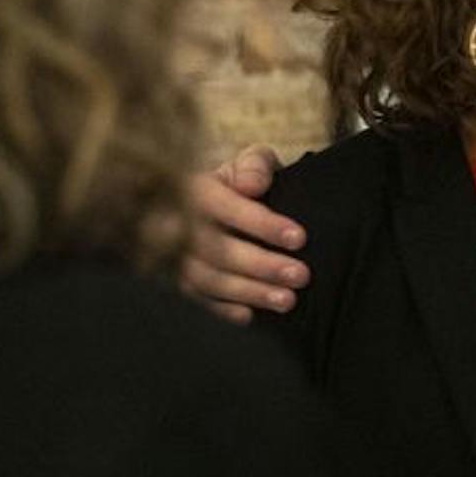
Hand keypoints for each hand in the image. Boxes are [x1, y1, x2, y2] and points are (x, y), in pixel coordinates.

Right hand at [179, 146, 308, 325]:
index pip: (225, 207)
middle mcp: (177, 222)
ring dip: (249, 292)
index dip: (261, 224)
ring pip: (206, 279)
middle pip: (216, 249)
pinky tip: (250, 315)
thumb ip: (256, 165)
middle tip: (301, 276)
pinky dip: (222, 310)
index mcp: (195, 187)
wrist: (228, 202)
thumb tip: (252, 185)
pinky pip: (196, 300)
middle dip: (261, 265)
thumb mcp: (253, 160)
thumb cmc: (245, 180)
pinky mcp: (179, 280)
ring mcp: (175, 255)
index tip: (300, 239)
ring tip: (287, 300)